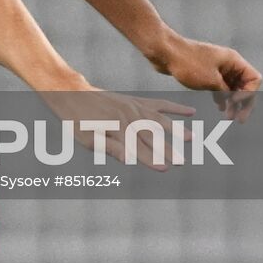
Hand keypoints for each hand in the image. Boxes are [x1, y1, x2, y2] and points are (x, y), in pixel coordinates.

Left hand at [39, 89, 194, 170]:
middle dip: (167, 149)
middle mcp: (128, 116)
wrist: (70, 94)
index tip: (165, 168)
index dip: (151, 159)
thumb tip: (128, 159)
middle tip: (183, 162)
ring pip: (158, 119)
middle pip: (151, 135)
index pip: (137, 148)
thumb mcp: (87, 139)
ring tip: (191, 138)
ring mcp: (133, 107)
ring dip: (175, 129)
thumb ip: (110, 148)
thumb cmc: (76, 121)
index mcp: (116, 128)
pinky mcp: (135, 101)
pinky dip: (174, 107)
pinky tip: (190, 111)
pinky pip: (158, 104)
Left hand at [147, 33, 262, 121]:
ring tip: (229, 117)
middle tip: (239, 120)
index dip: (249, 94)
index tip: (234, 102)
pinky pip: (221, 86)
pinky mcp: (207, 72)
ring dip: (233, 102)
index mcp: (233, 60)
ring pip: (232, 87)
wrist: (164, 52)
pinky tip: (220, 107)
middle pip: (245, 85)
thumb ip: (226, 93)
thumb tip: (232, 102)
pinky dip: (222, 97)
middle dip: (243, 102)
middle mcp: (228, 63)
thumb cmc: (188, 63)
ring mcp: (218, 67)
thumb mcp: (211, 82)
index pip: (254, 79)